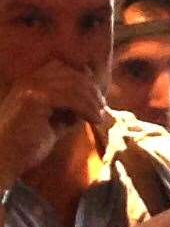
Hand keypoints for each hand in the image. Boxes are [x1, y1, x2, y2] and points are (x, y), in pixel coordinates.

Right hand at [0, 61, 106, 188]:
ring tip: (100, 116)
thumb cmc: (27, 144)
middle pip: (71, 73)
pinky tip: (95, 120)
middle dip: (92, 89)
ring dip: (92, 101)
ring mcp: (30, 87)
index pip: (63, 67)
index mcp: (30, 82)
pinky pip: (70, 97)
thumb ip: (69, 109)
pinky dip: (87, 108)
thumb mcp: (54, 123)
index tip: (98, 99)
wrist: (3, 159)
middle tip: (102, 108)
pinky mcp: (34, 99)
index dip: (84, 80)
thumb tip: (94, 102)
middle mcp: (28, 80)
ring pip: (74, 84)